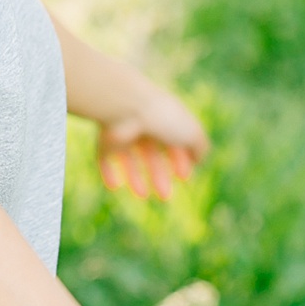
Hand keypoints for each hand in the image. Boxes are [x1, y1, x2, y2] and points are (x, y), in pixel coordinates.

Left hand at [95, 72, 208, 201]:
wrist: (126, 108)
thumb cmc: (162, 118)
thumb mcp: (191, 132)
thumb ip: (200, 146)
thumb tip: (198, 160)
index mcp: (164, 117)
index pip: (173, 141)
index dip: (180, 161)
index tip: (184, 177)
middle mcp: (142, 124)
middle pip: (151, 154)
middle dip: (159, 175)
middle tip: (165, 197)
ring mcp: (122, 131)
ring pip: (128, 158)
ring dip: (135, 178)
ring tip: (142, 195)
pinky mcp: (105, 139)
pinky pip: (104, 158)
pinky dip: (108, 173)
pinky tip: (115, 187)